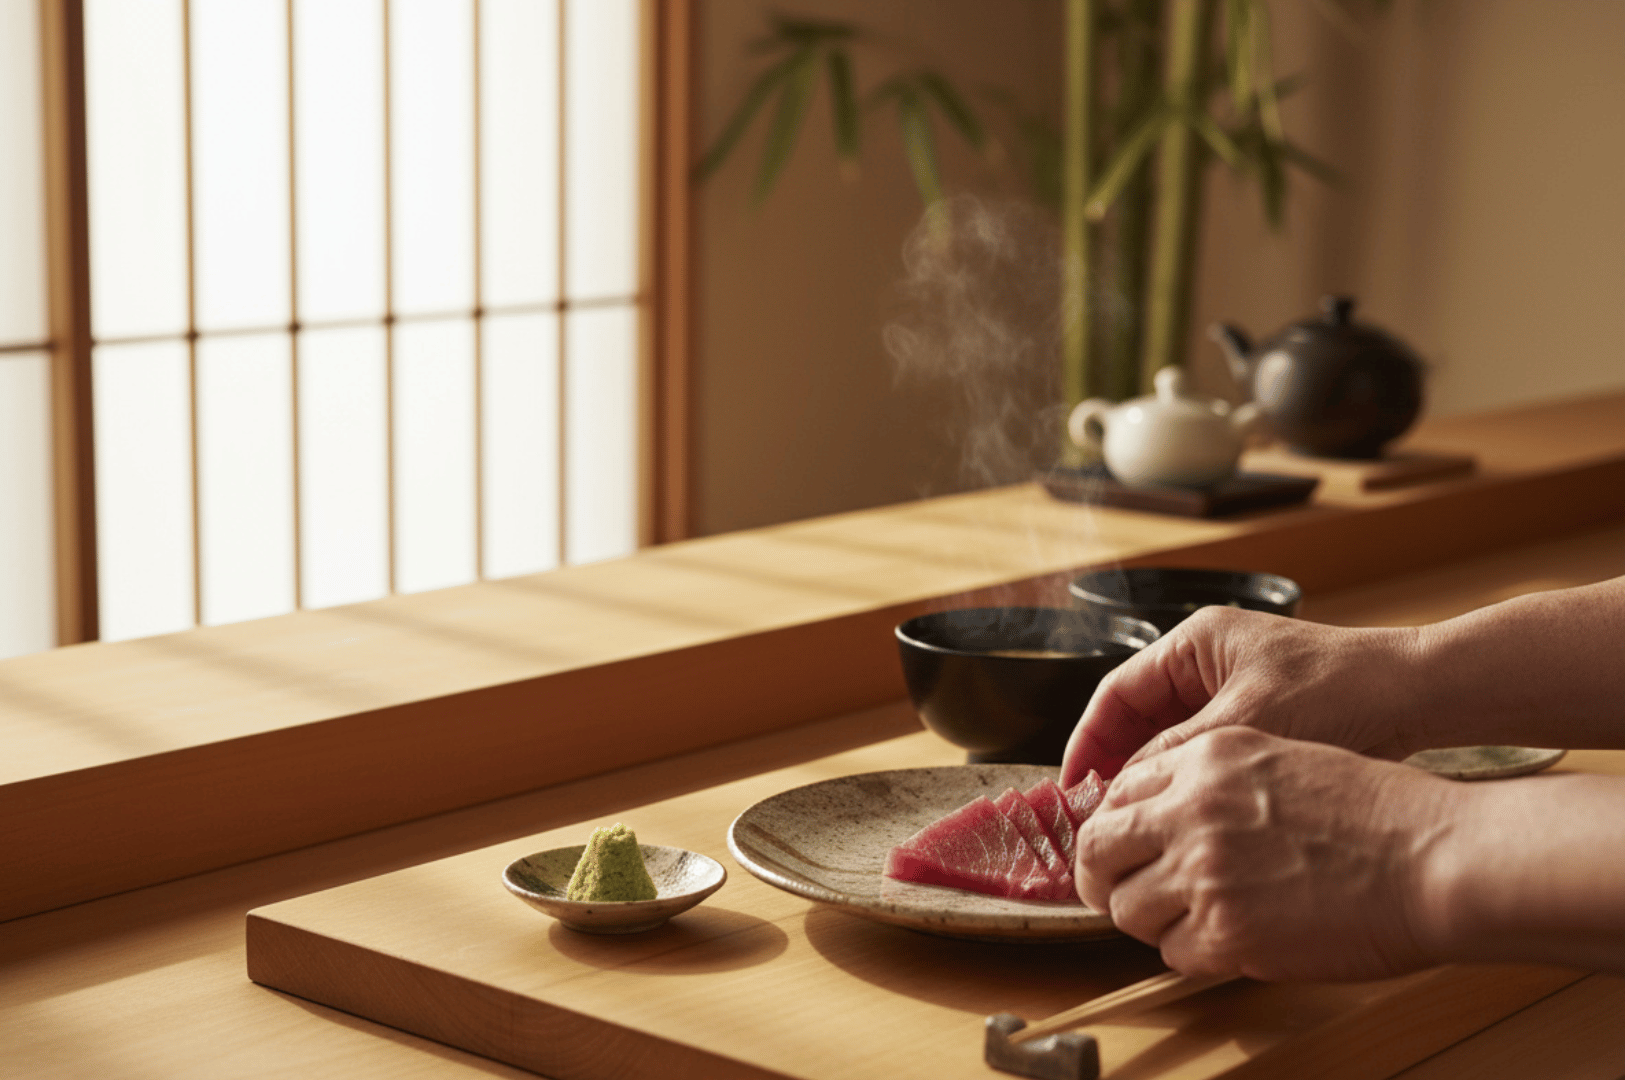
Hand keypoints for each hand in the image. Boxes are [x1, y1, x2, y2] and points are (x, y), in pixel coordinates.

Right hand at [1061, 606, 1423, 786]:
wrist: (1421, 695)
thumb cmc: (1341, 691)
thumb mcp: (1247, 724)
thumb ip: (1177, 755)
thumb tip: (1123, 793)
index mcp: (1195, 642)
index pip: (1116, 693)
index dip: (1088, 742)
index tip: (1072, 790)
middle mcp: (1209, 661)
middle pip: (1139, 718)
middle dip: (1118, 766)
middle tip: (1099, 817)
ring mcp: (1236, 689)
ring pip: (1172, 741)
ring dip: (1155, 780)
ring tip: (1137, 825)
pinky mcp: (1263, 719)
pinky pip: (1208, 755)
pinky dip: (1191, 785)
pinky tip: (1187, 820)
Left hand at [1073, 726, 1459, 981]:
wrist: (1435, 856)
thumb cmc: (1382, 814)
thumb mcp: (1283, 761)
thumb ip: (1215, 785)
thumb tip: (1168, 821)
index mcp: (1208, 758)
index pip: (1119, 793)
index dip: (1112, 828)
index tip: (1116, 849)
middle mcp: (1193, 809)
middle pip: (1098, 849)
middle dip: (1099, 877)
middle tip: (1114, 894)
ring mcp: (1205, 871)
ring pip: (1126, 908)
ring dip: (1149, 920)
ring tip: (1187, 921)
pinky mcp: (1227, 931)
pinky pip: (1173, 952)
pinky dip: (1191, 953)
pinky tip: (1227, 942)